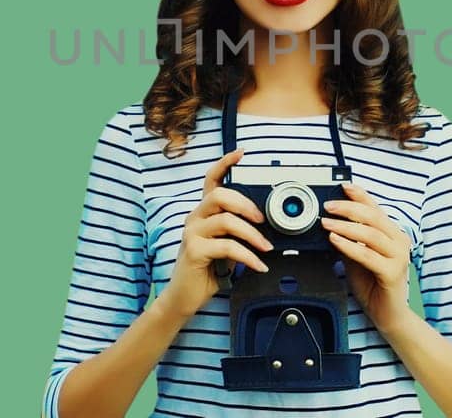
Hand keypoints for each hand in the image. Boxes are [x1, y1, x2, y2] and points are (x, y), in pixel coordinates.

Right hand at [157, 148, 272, 319]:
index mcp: (204, 212)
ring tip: (266, 248)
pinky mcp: (193, 250)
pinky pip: (228, 247)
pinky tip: (259, 265)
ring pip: (227, 221)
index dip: (225, 163)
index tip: (241, 153)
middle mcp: (195, 218)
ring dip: (252, 234)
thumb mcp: (227, 245)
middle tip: (263, 220)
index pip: (211, 179)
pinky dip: (248, 257)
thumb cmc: (209, 269)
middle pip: (220, 195)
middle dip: (246, 204)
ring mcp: (192, 233)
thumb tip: (266, 223)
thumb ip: (239, 230)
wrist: (185, 297)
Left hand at [322, 182, 412, 328]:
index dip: (360, 195)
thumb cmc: (373, 285)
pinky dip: (350, 246)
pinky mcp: (392, 273)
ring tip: (327, 223)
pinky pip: (368, 255)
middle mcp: (399, 242)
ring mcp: (398, 257)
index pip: (376, 208)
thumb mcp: (356, 257)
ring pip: (370, 234)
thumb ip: (349, 240)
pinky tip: (335, 240)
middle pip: (373, 217)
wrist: (387, 314)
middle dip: (348, 208)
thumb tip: (330, 223)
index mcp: (392, 234)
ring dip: (345, 226)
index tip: (344, 186)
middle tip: (328, 206)